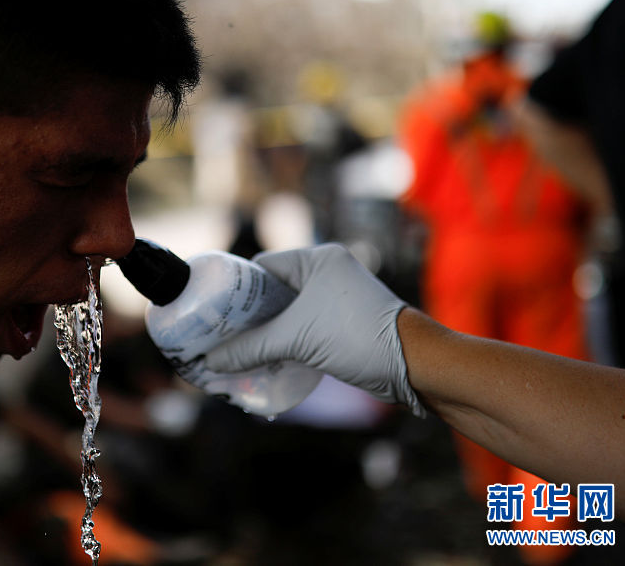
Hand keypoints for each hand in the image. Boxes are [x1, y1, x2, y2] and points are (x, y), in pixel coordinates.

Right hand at [204, 243, 424, 415]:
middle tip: (219, 338)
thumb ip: (250, 348)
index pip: (262, 269)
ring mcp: (336, 298)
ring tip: (236, 353)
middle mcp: (326, 273)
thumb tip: (210, 361)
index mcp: (317, 259)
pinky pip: (303, 328)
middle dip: (247, 318)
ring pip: (287, 314)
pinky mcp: (343, 323)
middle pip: (272, 293)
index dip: (235, 292)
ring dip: (265, 334)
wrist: (414, 365)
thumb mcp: (296, 340)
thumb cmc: (358, 337)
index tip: (212, 314)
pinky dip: (285, 343)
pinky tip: (265, 361)